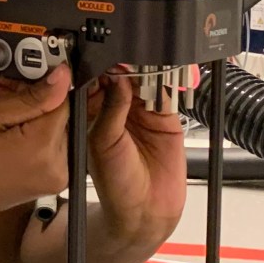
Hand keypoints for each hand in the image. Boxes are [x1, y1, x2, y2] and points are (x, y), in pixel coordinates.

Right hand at [0, 64, 71, 225]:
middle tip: (0, 92)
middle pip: (58, 117)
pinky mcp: (52, 182)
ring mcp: (56, 178)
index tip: (15, 81)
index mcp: (42, 150)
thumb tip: (63, 77)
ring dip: (31, 116)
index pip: (60, 102)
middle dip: (32, 100)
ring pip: (54, 129)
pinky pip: (50, 147)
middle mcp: (58, 168)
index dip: (38, 86)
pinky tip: (7, 128)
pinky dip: (32, 134)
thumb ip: (30, 96)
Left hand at [86, 68, 186, 246]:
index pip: (98, 80)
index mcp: (94, 111)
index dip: (103, 67)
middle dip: (127, 64)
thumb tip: (118, 79)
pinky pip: (168, 94)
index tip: (108, 54)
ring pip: (146, 81)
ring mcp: (141, 111)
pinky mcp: (166, 117)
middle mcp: (116, 108)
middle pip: (123, 75)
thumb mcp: (103, 142)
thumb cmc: (114, 181)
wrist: (145, 208)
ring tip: (149, 62)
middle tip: (131, 54)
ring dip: (149, 70)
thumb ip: (111, 110)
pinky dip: (169, 83)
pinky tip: (166, 77)